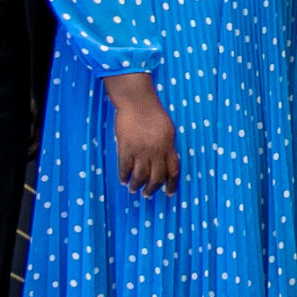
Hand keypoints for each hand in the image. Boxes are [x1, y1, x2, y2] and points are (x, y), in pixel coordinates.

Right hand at [102, 73, 179, 194]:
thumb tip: (166, 161)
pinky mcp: (126, 147)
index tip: (169, 193)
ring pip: (140, 176)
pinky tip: (123, 180)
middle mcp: (156, 151)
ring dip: (137, 185)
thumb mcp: (168, 129)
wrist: (137, 101)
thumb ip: (168, 146)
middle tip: (147, 195)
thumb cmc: (153, 112)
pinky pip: (125, 167)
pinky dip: (124, 176)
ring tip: (134, 189)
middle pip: (156, 177)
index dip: (171, 184)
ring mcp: (140, 150)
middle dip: (152, 189)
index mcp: (169, 146)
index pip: (173, 171)